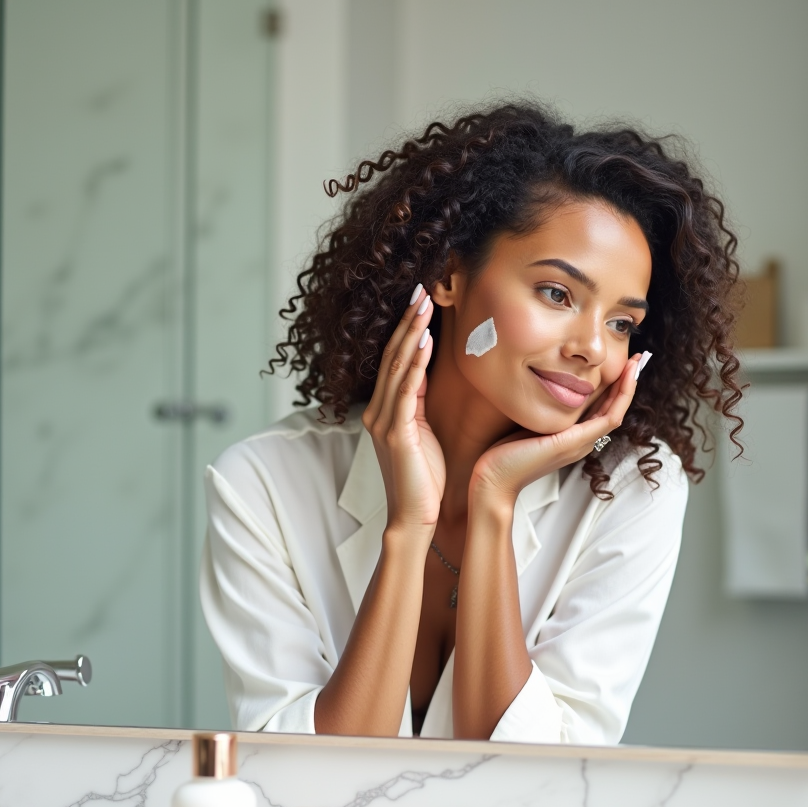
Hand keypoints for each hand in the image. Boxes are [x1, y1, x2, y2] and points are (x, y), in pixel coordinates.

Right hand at [362, 284, 443, 530]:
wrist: (415, 518)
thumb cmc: (424, 482)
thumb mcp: (423, 435)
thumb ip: (420, 406)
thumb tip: (428, 375)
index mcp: (384, 411)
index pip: (395, 361)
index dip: (406, 329)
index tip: (420, 301)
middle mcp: (378, 412)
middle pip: (392, 356)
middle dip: (408, 321)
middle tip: (422, 288)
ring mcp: (384, 421)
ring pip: (397, 367)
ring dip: (411, 333)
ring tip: (424, 304)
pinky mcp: (396, 433)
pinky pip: (406, 391)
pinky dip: (415, 364)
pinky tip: (425, 341)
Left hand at [470, 353, 644, 510]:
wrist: (495, 479)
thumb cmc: (505, 455)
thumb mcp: (530, 425)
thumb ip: (544, 412)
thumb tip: (547, 388)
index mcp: (574, 438)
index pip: (602, 410)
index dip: (614, 387)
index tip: (620, 365)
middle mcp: (582, 441)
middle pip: (614, 409)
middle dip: (626, 383)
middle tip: (638, 359)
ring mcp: (581, 443)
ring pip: (616, 412)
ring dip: (628, 387)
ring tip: (636, 364)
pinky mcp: (574, 442)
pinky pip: (608, 419)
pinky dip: (620, 398)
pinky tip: (625, 379)